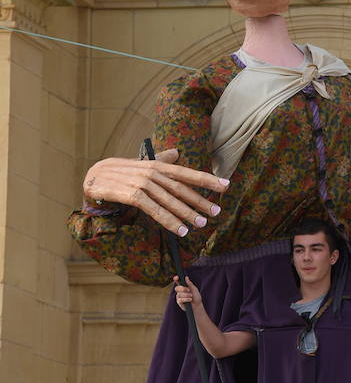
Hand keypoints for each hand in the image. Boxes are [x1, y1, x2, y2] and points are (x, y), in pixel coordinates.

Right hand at [82, 148, 228, 235]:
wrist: (91, 177)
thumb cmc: (121, 173)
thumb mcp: (142, 165)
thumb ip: (161, 160)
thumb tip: (177, 152)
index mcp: (157, 165)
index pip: (186, 172)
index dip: (207, 178)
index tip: (226, 185)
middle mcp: (151, 172)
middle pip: (181, 188)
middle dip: (200, 200)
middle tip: (216, 211)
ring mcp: (140, 183)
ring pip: (168, 200)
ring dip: (186, 213)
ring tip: (201, 224)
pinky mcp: (129, 194)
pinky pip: (153, 210)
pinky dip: (168, 220)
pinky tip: (179, 230)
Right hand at [174, 277, 202, 308]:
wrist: (197, 306)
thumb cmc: (196, 297)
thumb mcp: (194, 289)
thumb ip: (190, 284)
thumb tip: (186, 277)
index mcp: (183, 287)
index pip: (178, 282)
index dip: (176, 279)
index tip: (176, 277)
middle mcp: (180, 292)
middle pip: (177, 288)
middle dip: (183, 288)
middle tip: (188, 290)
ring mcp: (179, 297)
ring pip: (179, 294)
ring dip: (186, 295)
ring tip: (191, 296)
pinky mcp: (179, 302)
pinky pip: (180, 300)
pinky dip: (186, 299)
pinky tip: (190, 300)